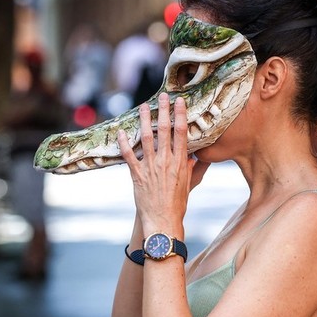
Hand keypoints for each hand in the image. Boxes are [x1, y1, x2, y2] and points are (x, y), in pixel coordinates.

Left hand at [118, 93, 193, 233]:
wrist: (163, 220)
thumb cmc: (177, 204)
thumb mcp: (188, 184)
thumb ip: (191, 167)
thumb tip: (195, 154)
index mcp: (180, 163)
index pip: (181, 134)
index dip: (180, 116)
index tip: (180, 102)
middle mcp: (166, 162)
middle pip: (164, 131)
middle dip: (164, 111)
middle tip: (163, 96)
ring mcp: (151, 168)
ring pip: (146, 139)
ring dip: (144, 121)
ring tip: (142, 106)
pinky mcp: (137, 175)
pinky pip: (129, 156)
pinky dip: (124, 143)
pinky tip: (121, 132)